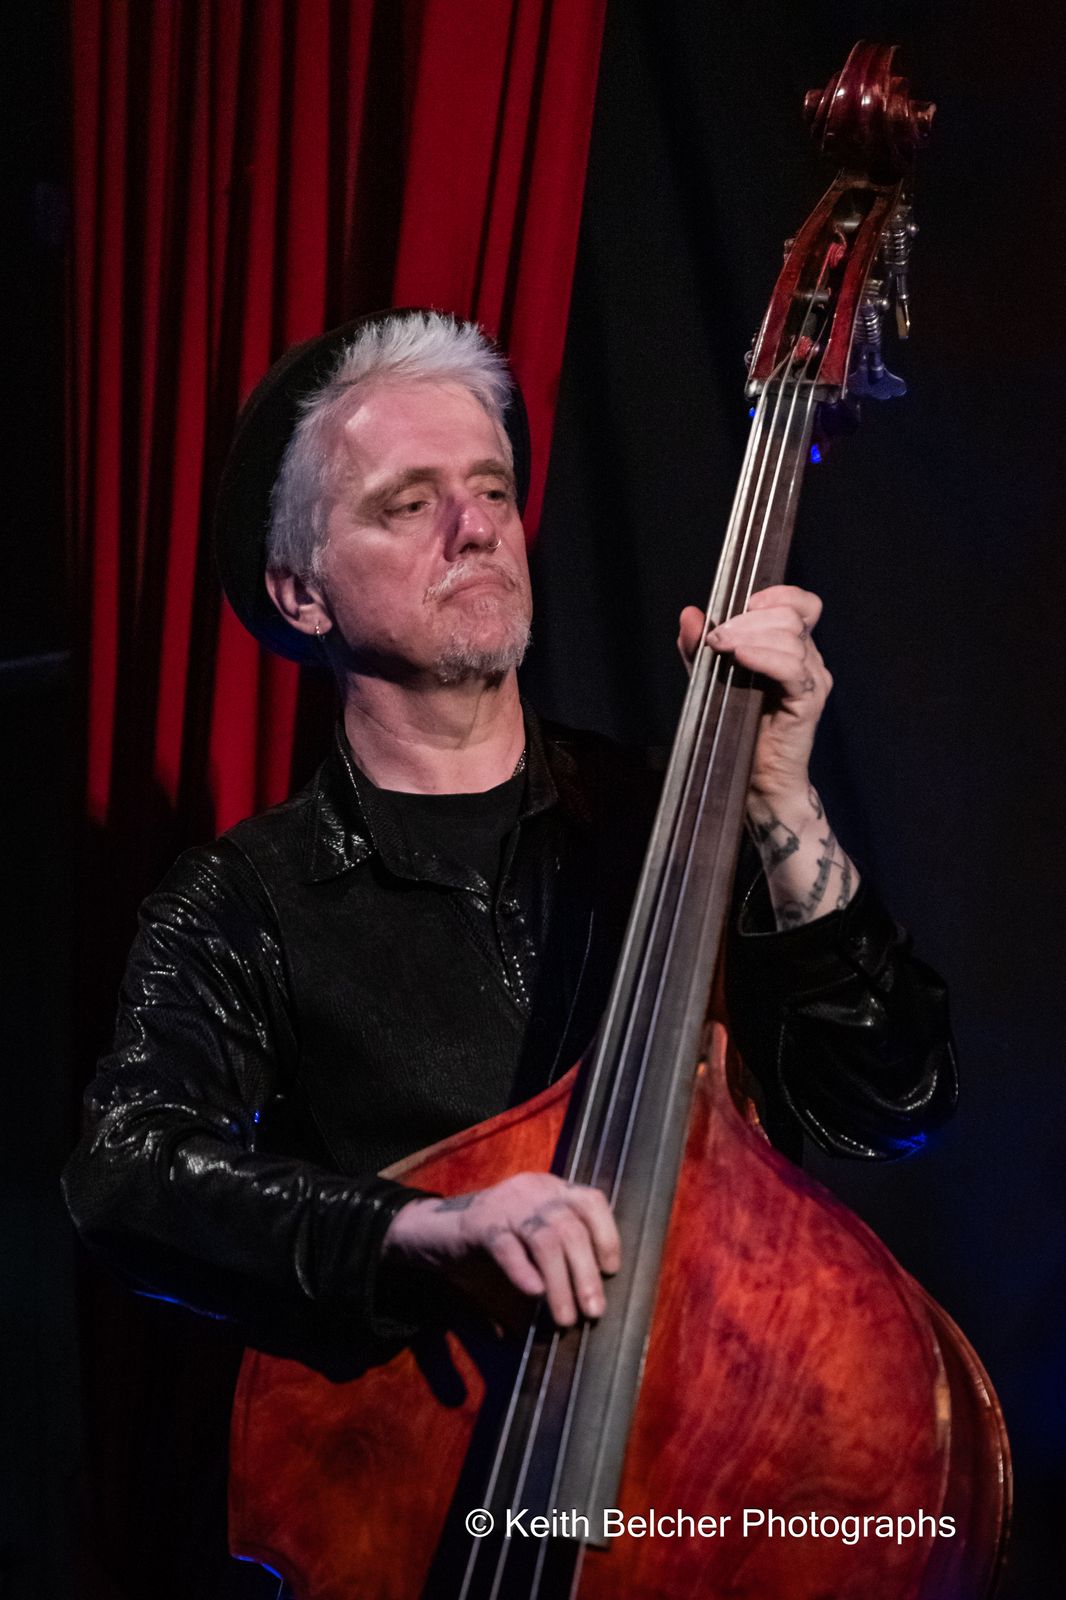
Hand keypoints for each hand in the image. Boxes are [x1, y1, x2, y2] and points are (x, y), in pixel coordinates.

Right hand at [382, 1172, 619, 1329]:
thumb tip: (591, 1299)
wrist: (436, 1232)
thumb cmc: (494, 1242)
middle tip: (594, 1311)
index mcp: (550, 1190)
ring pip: (545, 1240)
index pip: (591, 1201)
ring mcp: (505, 1205)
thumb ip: (559, 1256)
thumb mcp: (531, 1240)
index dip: (607, 1234)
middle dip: (586, 1273)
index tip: (612, 1270)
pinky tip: (533, 1293)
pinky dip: (523, 1272)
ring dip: (561, 1283)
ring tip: (566, 1317)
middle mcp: (532, 1191)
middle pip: (571, 1228)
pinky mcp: (479, 1225)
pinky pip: (507, 1248)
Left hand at [677, 583, 830, 807]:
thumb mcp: (710, 680)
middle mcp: (808, 659)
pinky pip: (793, 669)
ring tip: (720, 649)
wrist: (754, 781)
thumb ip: (699, 648)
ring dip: (750, 636)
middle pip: (790, 617)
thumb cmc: (735, 729)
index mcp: (791, 647)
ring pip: (791, 638)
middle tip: (715, 638)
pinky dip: (765, 657)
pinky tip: (740, 658)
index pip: (801, 605)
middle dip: (748, 620)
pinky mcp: (808, 702)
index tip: (743, 603)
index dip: (778, 594)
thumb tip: (689, 614)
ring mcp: (812, 680)